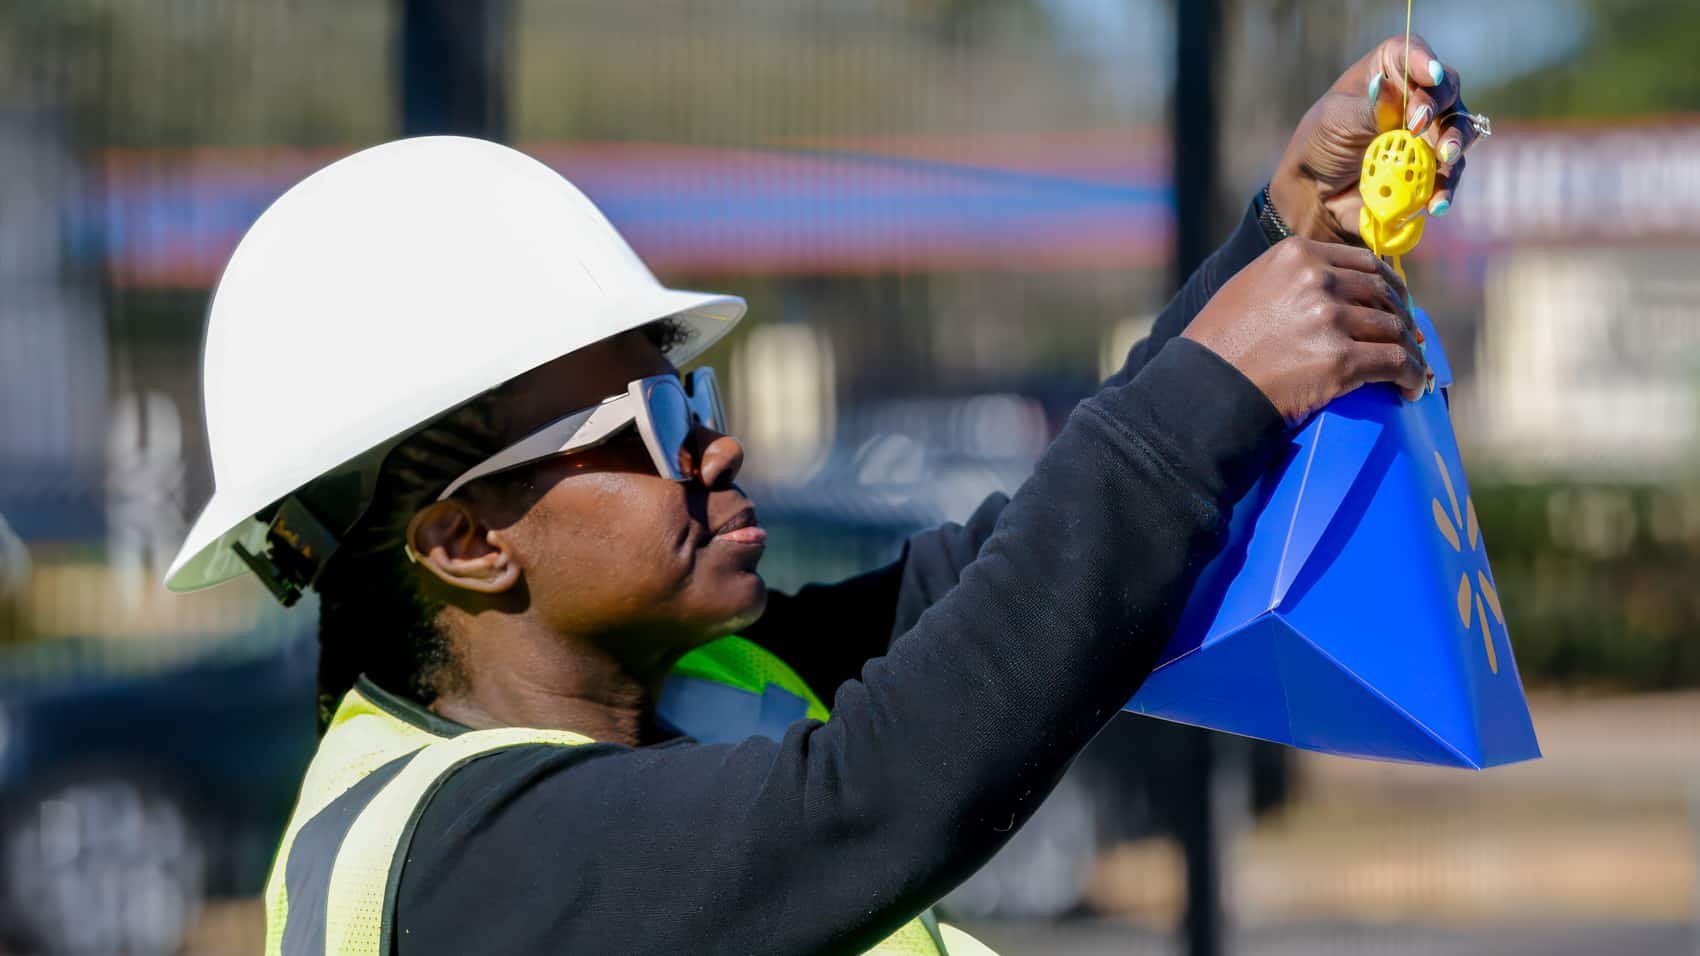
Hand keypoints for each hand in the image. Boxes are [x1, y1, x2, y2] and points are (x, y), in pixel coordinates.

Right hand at [1183, 237, 1427, 420]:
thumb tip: (1334, 288)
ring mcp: (1330, 318)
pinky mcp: (1340, 360)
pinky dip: (1412, 375)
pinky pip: (1396, 363)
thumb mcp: (1249, 288)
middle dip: (1402, 317)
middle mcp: (1317, 279)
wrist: (1203, 388)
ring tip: (1412, 369)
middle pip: (1384, 294)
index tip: (1395, 304)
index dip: (1387, 286)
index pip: (1363, 263)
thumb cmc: (1218, 345)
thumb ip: (1291, 278)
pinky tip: (1412, 388)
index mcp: (1297, 254)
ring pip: (1395, 329)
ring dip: (1409, 350)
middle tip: (1407, 339)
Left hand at [1269, 35, 1478, 244]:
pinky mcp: (1433, 167)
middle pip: (1445, 89)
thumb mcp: (1335, 121)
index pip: (1411, 53)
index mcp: (1388, 71)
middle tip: (1420, 125)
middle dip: (1439, 104)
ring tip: (1445, 157)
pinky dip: (1446, 186)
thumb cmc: (1321, 144)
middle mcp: (1416, 96)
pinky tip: (1437, 201)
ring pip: (1458, 129)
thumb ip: (1366, 109)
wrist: (1315, 193)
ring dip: (1454, 143)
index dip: (1423, 61)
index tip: (1429, 76)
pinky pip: (1450, 173)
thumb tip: (1392, 93)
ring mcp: (1430, 131)